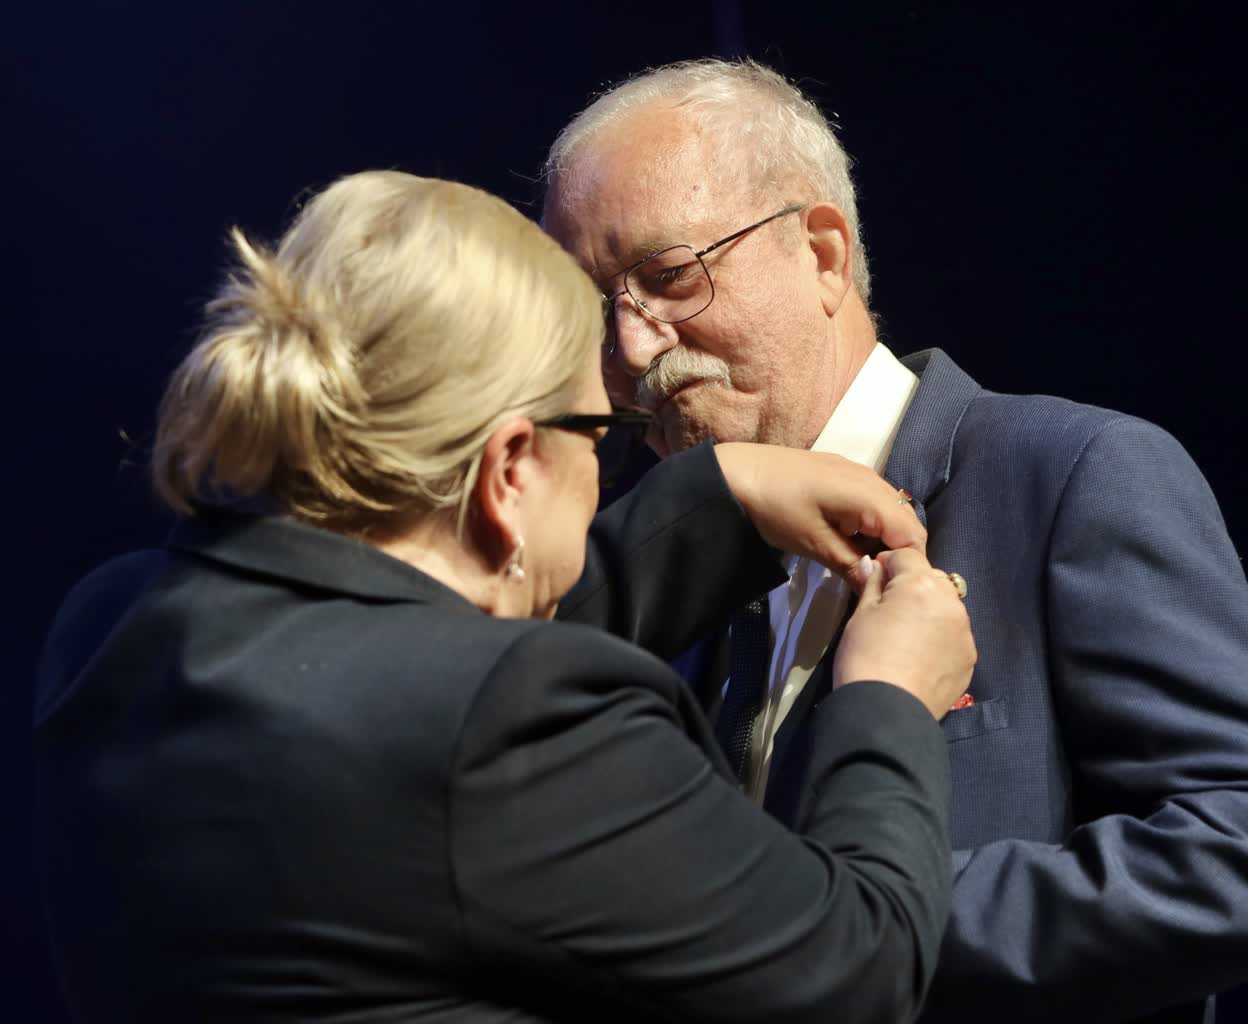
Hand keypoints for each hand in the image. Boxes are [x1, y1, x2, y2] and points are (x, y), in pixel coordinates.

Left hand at [713, 443, 925, 586]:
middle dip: (897, 553)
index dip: (909, 564)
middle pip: (906, 522)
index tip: (890, 587)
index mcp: (870, 495)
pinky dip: (868, 525)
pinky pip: (871, 502)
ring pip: (890, 512)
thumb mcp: (814, 544)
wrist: (737, 473)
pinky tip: (848, 541)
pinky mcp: (843, 475)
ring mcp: (858, 473)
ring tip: (860, 564)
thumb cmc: (776, 508)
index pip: (913, 534)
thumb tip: (879, 589)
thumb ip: (852, 565)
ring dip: (882, 539)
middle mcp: (873, 479)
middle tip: (875, 580)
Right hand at [833, 548, 975, 719]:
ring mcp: (965, 632)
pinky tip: (920, 658)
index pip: (906, 556)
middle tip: (888, 611)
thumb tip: (872, 564)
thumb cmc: (864, 656)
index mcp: (921, 584)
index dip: (887, 565)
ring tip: (906, 637)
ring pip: (946, 607)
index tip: (872, 580)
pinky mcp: (969, 658)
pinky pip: (953, 636)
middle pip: (931, 579)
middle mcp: (951, 602)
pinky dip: (939, 638)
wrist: (886, 711)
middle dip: (912, 587)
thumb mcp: (860, 615)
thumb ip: (871, 584)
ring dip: (929, 611)